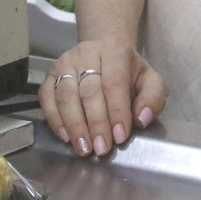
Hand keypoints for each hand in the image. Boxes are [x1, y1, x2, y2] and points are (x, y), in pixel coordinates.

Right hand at [39, 37, 166, 157]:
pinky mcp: (50, 74)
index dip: (116, 111)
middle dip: (96, 123)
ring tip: (84, 148)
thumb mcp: (150, 81)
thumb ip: (153, 98)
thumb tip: (142, 119)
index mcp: (115, 50)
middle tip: (101, 149)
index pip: (114, 82)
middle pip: (89, 91)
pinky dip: (54, 118)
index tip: (119, 137)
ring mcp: (65, 63)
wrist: (106, 53)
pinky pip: (47, 97)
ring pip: (66, 95)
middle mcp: (87, 53)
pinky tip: (65, 136)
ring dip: (75, 125)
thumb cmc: (129, 72)